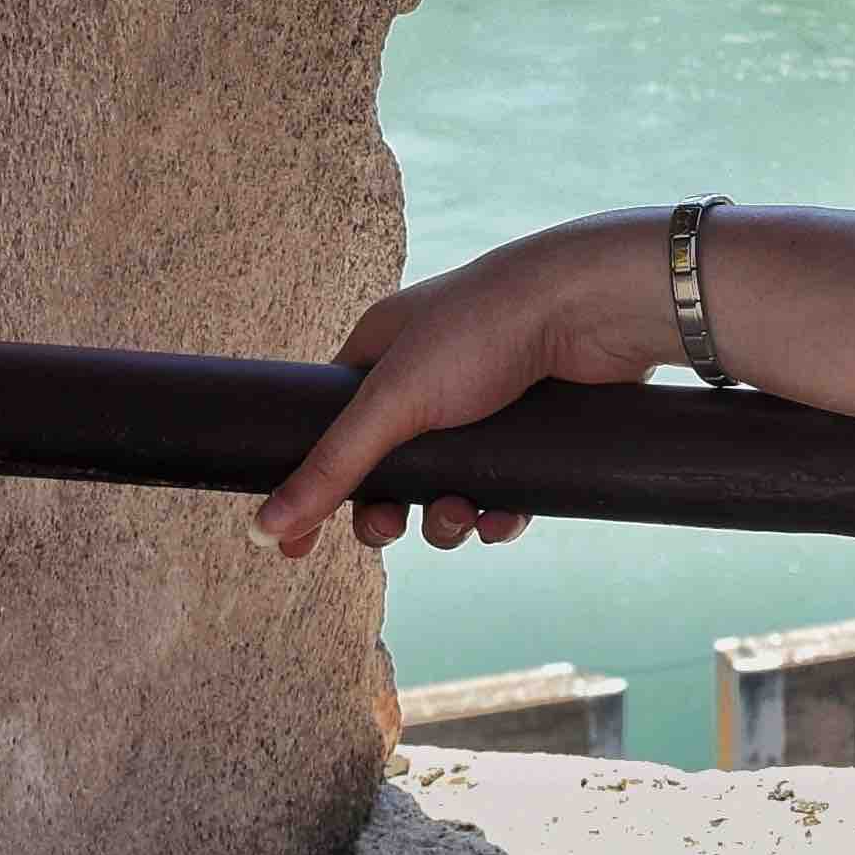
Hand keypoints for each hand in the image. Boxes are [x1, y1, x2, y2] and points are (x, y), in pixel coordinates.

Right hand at [253, 210, 668, 562]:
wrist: (591, 307)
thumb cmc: (483, 329)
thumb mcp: (394, 401)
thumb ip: (332, 467)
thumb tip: (263, 527)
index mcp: (382, 351)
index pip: (328, 428)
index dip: (315, 485)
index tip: (296, 547)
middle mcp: (429, 376)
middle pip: (387, 471)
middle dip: (386, 511)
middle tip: (391, 527)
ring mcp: (482, 404)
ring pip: (444, 488)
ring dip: (445, 520)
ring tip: (461, 515)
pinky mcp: (529, 431)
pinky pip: (499, 492)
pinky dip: (495, 514)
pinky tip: (501, 518)